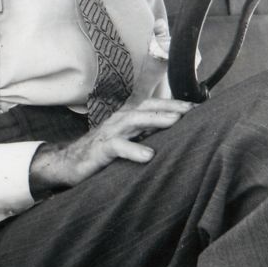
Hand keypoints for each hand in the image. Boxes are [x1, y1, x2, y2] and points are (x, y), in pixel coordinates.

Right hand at [29, 97, 193, 195]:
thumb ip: (147, 136)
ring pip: (134, 121)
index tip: (197, 106)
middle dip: (170, 106)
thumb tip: (177, 137)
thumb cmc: (104, 153)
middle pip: (147, 107)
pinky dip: (133, 150)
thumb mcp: (128, 142)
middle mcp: (120, 120)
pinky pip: (118, 147)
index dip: (174, 103)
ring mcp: (110, 132)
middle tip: (191, 110)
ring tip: (174, 121)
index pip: (153, 105)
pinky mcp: (101, 149)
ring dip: (155, 120)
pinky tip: (148, 156)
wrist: (70, 163)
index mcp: (128, 117)